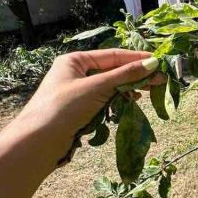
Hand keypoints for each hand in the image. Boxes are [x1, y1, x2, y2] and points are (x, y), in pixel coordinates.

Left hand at [18, 49, 164, 165]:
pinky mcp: (80, 109)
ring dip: (128, 89)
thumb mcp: (97, 87)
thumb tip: (153, 64)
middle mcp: (76, 73)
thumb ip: (125, 75)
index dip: (136, 59)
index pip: (113, 55)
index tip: (158, 62)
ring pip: (110, 87)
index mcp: (75, 60)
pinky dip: (118, 102)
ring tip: (148, 92)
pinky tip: (131, 103)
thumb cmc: (63, 107)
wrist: (38, 142)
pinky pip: (105, 101)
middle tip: (160, 79)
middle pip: (113, 71)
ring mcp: (78, 92)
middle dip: (135, 75)